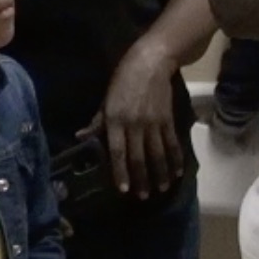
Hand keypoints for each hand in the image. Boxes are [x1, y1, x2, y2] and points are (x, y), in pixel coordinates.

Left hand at [96, 46, 182, 199]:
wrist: (151, 62)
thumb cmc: (123, 81)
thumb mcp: (106, 100)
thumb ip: (97, 122)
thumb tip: (81, 137)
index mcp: (115, 120)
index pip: (118, 152)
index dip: (120, 172)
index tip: (123, 190)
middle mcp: (134, 124)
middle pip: (139, 157)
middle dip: (141, 179)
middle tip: (144, 196)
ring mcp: (153, 123)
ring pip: (157, 154)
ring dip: (160, 173)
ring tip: (162, 188)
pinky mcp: (168, 119)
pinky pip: (172, 143)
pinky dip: (175, 158)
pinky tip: (177, 172)